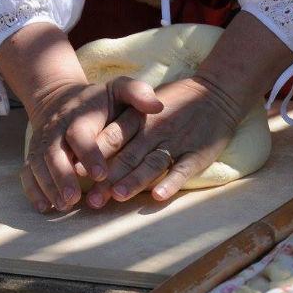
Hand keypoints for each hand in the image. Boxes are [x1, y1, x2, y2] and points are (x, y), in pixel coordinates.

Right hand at [22, 77, 162, 211]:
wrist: (60, 98)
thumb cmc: (100, 100)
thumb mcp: (119, 90)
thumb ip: (138, 93)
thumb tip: (157, 105)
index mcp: (79, 116)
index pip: (79, 134)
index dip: (88, 154)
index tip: (101, 175)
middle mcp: (56, 129)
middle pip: (54, 153)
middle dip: (63, 176)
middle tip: (74, 198)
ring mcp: (42, 143)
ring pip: (39, 165)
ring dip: (49, 187)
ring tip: (64, 206)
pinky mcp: (34, 155)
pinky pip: (28, 173)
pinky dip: (33, 191)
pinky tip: (45, 208)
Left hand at [85, 76, 239, 207]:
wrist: (217, 93)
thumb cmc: (177, 103)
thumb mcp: (146, 106)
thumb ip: (124, 125)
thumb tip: (93, 149)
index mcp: (140, 118)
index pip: (112, 136)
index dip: (95, 153)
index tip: (75, 170)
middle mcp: (155, 131)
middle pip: (128, 156)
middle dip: (109, 178)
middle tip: (92, 198)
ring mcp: (177, 143)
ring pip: (152, 164)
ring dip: (135, 180)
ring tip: (119, 196)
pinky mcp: (197, 154)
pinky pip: (182, 170)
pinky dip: (171, 183)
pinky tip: (158, 195)